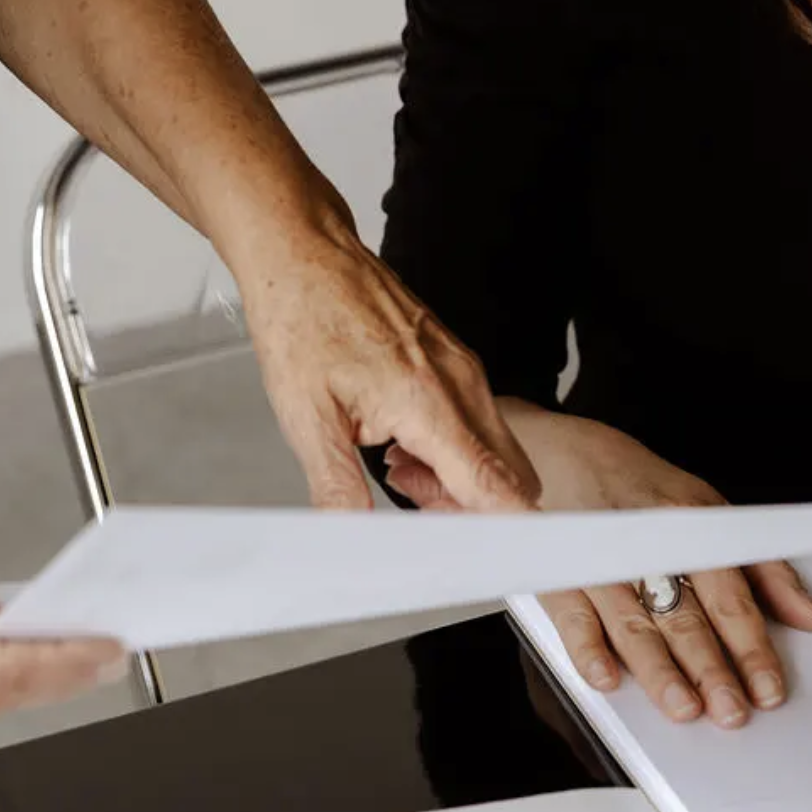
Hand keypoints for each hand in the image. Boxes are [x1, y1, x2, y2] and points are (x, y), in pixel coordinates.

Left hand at [237, 210, 538, 512]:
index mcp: (428, 403)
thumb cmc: (301, 319)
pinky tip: (398, 438)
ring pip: (495, 450)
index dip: (503, 534)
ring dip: (457, 478)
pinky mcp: (455, 359)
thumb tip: (355, 539)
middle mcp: (460, 383)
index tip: (487, 557)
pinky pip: (477, 420)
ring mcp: (463, 368)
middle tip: (408, 499)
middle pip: (510, 477)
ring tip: (392, 463)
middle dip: (472, 510)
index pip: (496, 487)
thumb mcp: (305, 419)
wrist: (303, 254)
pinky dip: (450, 447)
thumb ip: (338, 487)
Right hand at [391, 400, 811, 728]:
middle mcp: (648, 543)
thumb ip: (763, 569)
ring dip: (658, 669)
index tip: (769, 688)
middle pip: (684, 614)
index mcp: (691, 527)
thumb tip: (809, 616)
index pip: (729, 596)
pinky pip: (573, 616)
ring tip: (682, 707)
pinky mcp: (559, 571)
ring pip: (633, 622)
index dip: (751, 646)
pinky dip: (588, 648)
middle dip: (710, 668)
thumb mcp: (709, 512)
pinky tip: (606, 678)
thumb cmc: (637, 485)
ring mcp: (600, 558)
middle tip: (731, 712)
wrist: (557, 449)